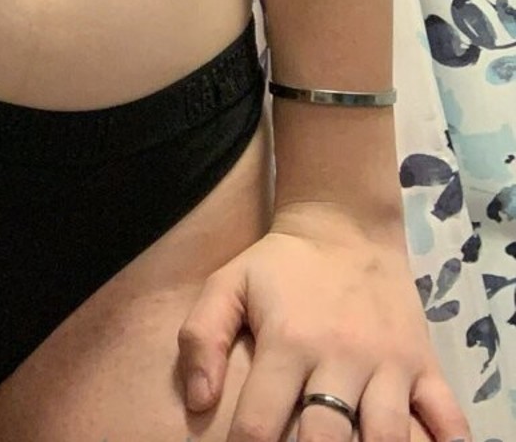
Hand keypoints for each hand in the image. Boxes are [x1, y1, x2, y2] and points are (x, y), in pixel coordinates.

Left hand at [176, 204, 470, 441]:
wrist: (345, 225)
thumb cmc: (280, 265)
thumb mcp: (228, 284)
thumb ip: (201, 337)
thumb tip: (199, 402)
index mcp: (288, 342)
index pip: (260, 422)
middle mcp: (341, 356)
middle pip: (327, 439)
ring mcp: (388, 363)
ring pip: (388, 436)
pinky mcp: (424, 364)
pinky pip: (448, 417)